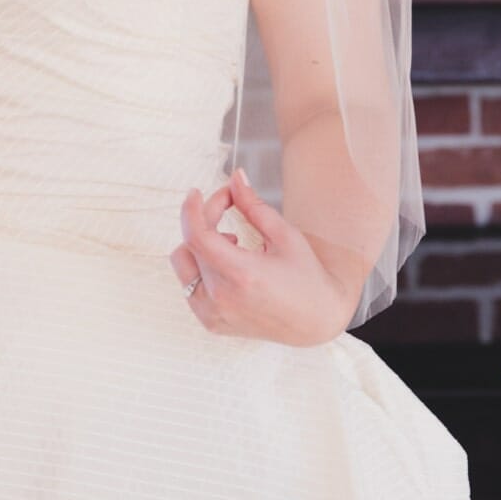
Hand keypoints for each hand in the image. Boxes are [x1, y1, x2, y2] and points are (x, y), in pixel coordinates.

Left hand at [169, 167, 350, 347]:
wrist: (317, 322)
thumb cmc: (306, 277)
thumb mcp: (285, 236)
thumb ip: (253, 206)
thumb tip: (235, 177)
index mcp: (242, 275)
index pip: (196, 236)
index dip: (191, 209)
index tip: (196, 192)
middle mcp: (221, 298)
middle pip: (191, 244)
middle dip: (206, 217)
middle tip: (230, 206)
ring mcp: (213, 314)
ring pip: (183, 263)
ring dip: (199, 244)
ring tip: (234, 243)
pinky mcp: (211, 322)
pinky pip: (189, 284)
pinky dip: (201, 266)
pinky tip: (228, 264)